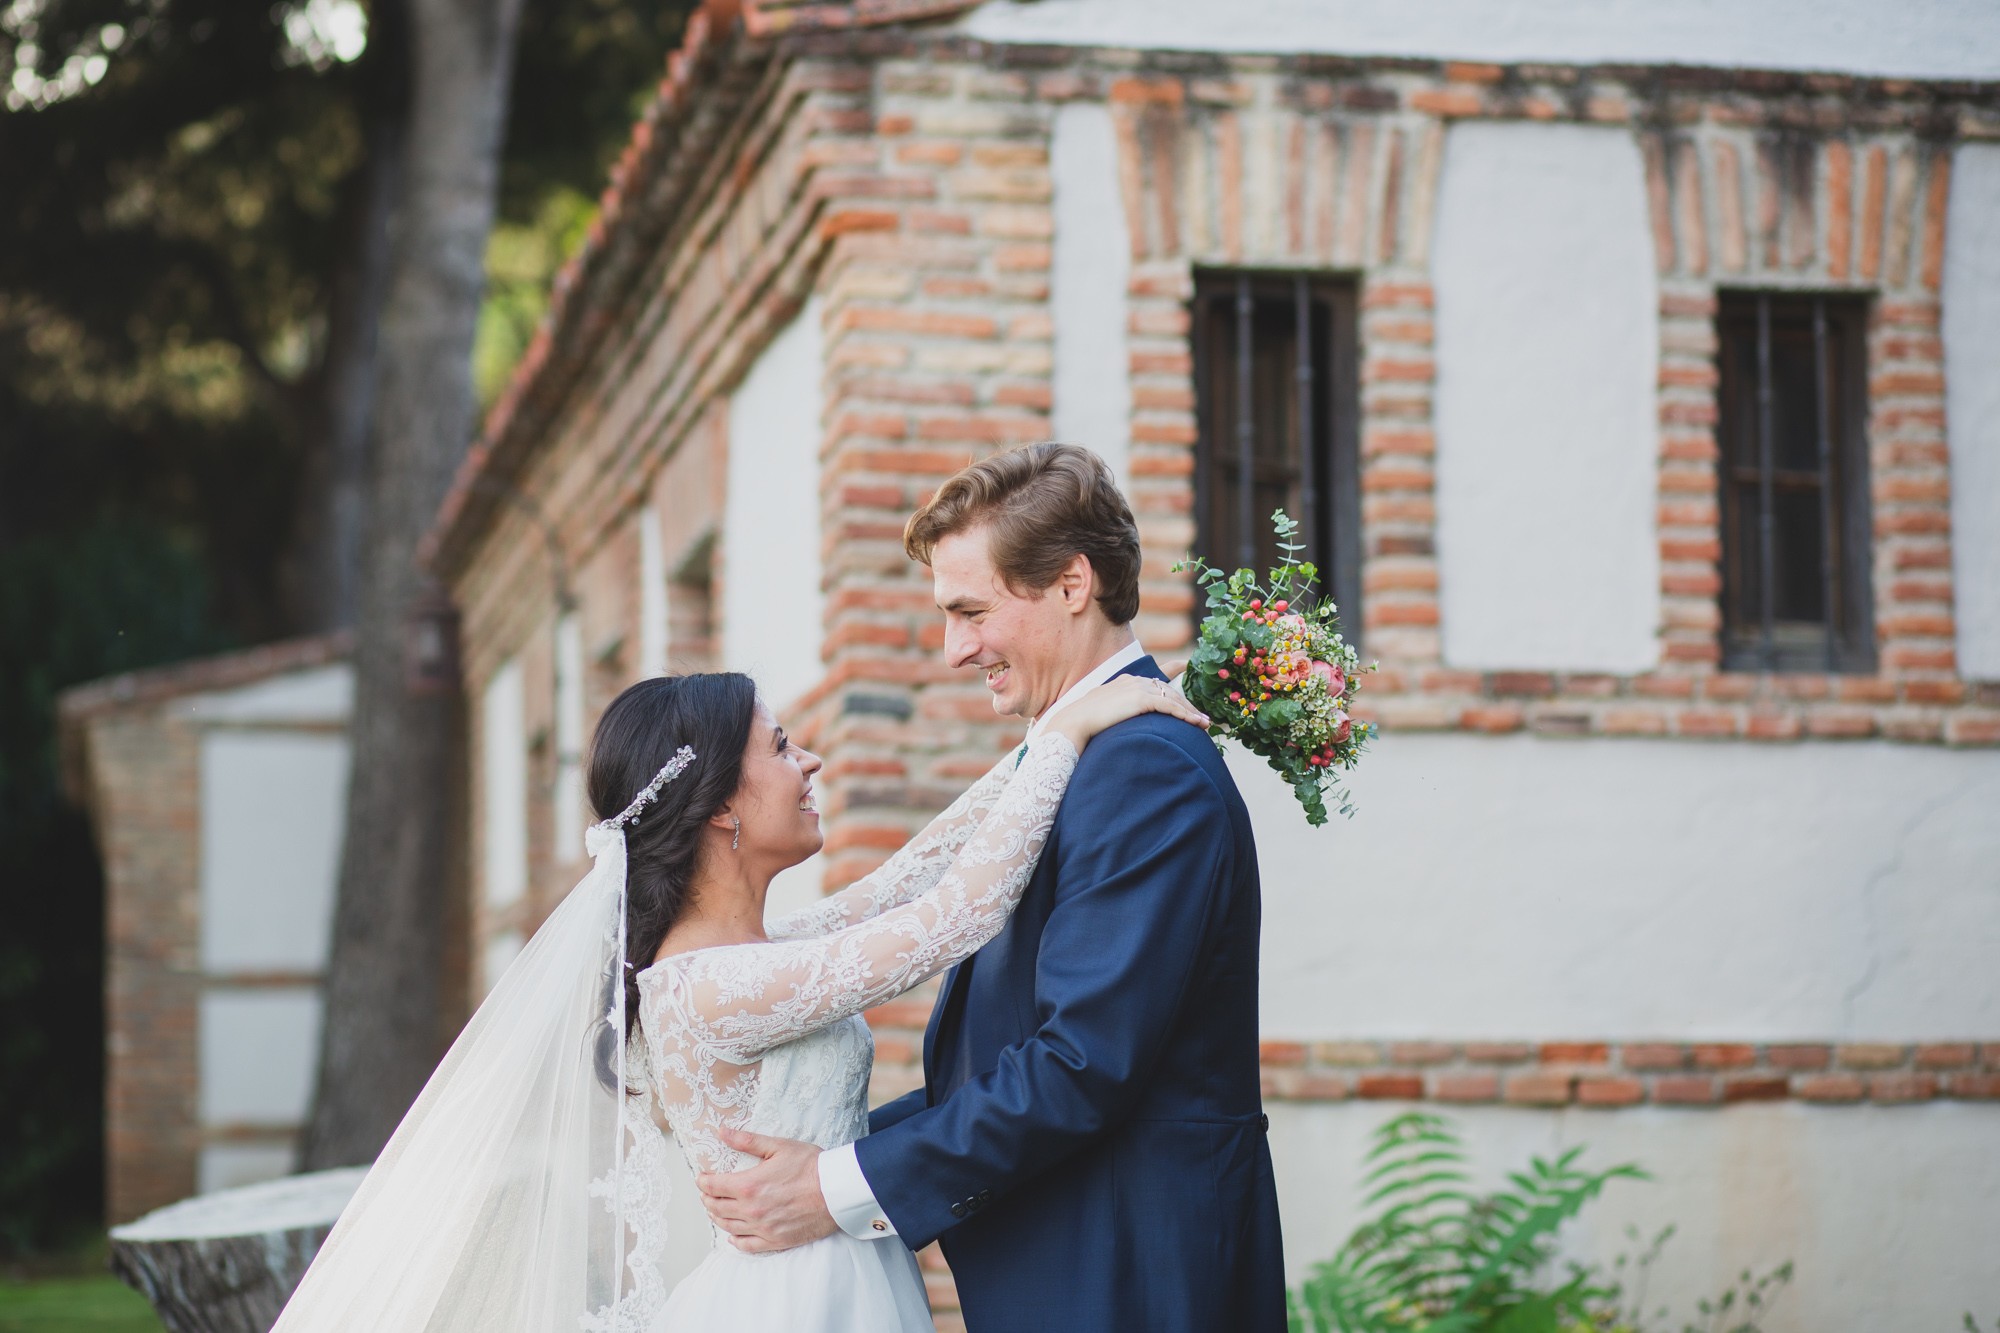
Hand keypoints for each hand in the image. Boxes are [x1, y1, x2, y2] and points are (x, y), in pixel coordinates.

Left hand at [695, 1127, 838, 1253]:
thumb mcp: (779, 1146)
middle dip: (708, 1199)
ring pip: (728, 1227)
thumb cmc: (811, 1166)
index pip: (714, 1186)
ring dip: (718, 1218)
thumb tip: (722, 1132)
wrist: (837, 1191)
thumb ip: (747, 1140)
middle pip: (717, 1208)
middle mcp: (751, 1210)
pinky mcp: (776, 1240)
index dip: (703, 1181)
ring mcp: (762, 1228)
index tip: (702, 1178)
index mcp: (748, 1185)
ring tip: (716, 1210)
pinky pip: (747, 1245)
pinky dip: (736, 1241)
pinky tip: (733, 1236)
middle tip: (707, 1193)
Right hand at [1047, 673, 1210, 751]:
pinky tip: (1196, 723)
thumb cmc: (1084, 721)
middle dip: (1188, 704)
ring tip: (1205, 724)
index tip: (1185, 664)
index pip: (1155, 674)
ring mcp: (1139, 688)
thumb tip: (1118, 720)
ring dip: (1191, 712)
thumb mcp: (1103, 710)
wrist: (1074, 722)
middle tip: (1203, 717)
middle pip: (1169, 690)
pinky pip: (1170, 706)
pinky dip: (1186, 715)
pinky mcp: (1141, 699)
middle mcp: (1135, 680)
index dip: (1173, 668)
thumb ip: (1116, 709)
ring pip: (1173, 698)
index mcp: (1127, 681)